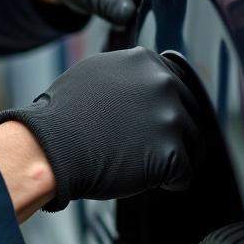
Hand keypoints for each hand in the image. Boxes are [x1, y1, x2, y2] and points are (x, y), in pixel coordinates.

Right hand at [0, 46, 202, 211]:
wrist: (51, 149)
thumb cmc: (63, 116)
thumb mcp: (95, 73)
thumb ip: (127, 73)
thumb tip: (142, 78)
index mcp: (146, 62)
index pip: (176, 87)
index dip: (163, 110)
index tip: (151, 124)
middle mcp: (163, 84)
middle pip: (188, 114)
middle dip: (171, 133)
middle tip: (143, 147)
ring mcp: (170, 118)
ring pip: (192, 144)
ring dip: (172, 156)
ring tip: (142, 163)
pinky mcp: (172, 153)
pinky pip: (185, 173)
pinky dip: (170, 181)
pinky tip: (144, 177)